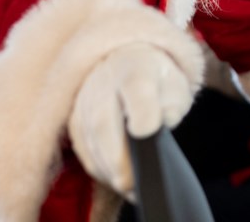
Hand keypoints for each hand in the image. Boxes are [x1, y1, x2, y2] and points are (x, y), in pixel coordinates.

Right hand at [68, 43, 194, 198]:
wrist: (127, 60)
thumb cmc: (157, 79)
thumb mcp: (176, 85)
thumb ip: (171, 104)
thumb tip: (160, 125)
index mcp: (136, 66)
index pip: (137, 85)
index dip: (141, 109)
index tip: (147, 131)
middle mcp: (104, 79)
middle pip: (104, 119)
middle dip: (117, 156)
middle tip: (131, 182)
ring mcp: (84, 98)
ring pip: (88, 137)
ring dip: (106, 167)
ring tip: (129, 188)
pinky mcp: (74, 117)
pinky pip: (81, 146)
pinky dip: (97, 166)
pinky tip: (114, 179)